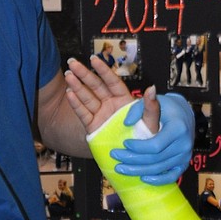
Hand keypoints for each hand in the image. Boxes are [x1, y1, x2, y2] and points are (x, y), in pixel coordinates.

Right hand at [65, 57, 193, 184]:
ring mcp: (101, 115)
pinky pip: (83, 113)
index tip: (93, 59)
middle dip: (83, 74)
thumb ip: (151, 106)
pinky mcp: (93, 127)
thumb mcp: (151, 123)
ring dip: (77, 86)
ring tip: (68, 76)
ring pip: (87, 97)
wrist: (134, 160)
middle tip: (72, 62)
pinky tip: (70, 93)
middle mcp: (111, 105)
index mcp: (124, 100)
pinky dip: (76, 104)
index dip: (102, 70)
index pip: (112, 81)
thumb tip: (152, 88)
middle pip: (95, 86)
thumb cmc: (145, 141)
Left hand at [115, 91, 194, 184]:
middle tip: (115, 156)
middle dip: (132, 159)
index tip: (124, 143)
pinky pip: (171, 177)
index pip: (155, 145)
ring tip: (121, 168)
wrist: (185, 116)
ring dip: (138, 171)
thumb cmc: (168, 108)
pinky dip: (157, 180)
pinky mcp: (183, 164)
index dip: (138, 147)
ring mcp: (185, 156)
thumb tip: (126, 123)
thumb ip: (139, 109)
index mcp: (178, 128)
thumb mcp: (155, 102)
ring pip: (158, 169)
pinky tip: (143, 178)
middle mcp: (184, 144)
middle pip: (155, 159)